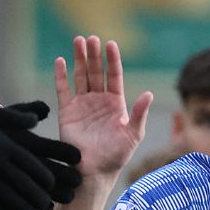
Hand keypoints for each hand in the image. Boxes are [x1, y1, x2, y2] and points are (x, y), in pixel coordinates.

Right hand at [0, 92, 81, 209]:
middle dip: (39, 197)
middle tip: (48, 205)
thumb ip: (16, 116)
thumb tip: (39, 119)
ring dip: (23, 209)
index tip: (51, 184)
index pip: (31, 165)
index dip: (43, 177)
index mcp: (2, 145)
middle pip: (24, 185)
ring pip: (8, 199)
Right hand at [54, 36, 153, 180]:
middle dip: (94, 54)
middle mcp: (98, 100)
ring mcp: (82, 105)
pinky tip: (60, 61)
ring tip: (78, 41)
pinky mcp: (67, 112)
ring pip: (80, 76)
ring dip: (79, 59)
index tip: (111, 44)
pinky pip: (63, 90)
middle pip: (96, 72)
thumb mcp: (133, 134)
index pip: (114, 76)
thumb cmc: (117, 155)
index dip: (112, 60)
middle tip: (91, 38)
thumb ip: (139, 114)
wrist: (94, 172)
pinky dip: (61, 76)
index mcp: (115, 103)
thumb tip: (149, 94)